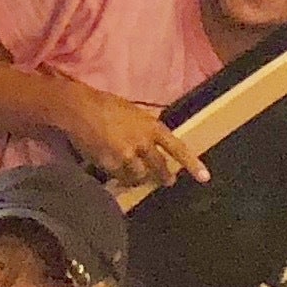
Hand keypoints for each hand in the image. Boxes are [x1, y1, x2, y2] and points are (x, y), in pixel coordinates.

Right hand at [63, 93, 203, 195]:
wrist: (81, 109)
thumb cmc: (106, 104)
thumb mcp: (135, 112)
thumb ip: (146, 129)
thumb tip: (153, 143)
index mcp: (152, 127)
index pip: (178, 148)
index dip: (192, 164)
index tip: (205, 178)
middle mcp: (143, 143)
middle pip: (159, 168)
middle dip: (163, 177)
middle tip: (167, 181)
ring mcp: (127, 155)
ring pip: (139, 176)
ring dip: (138, 178)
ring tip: (135, 175)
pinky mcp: (110, 165)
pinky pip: (119, 177)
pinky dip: (120, 177)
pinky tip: (116, 173)